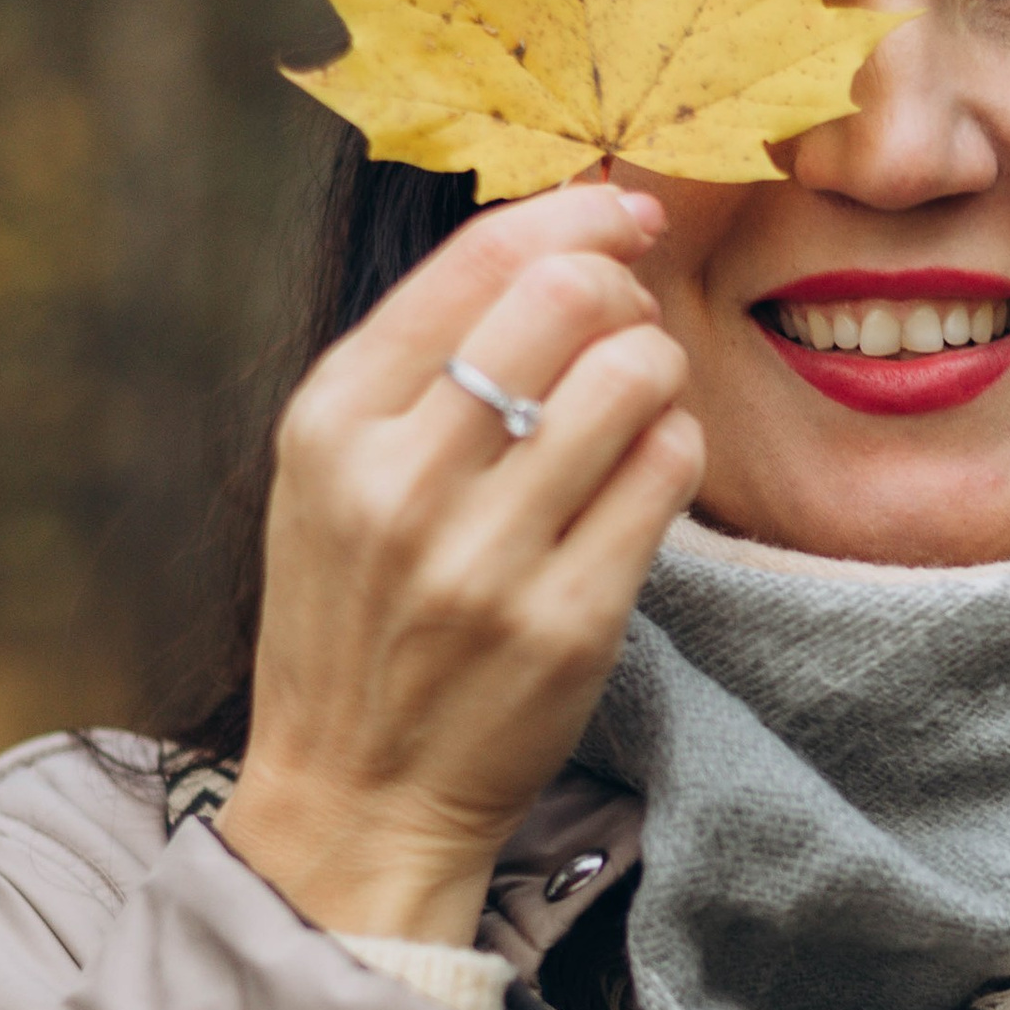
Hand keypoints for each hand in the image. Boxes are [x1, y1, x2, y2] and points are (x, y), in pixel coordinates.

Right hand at [218, 182, 700, 945]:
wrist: (354, 797)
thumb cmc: (354, 615)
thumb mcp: (332, 472)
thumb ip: (421, 358)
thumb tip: (562, 234)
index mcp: (331, 421)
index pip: (479, 258)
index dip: (576, 214)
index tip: (624, 212)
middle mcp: (400, 480)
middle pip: (568, 298)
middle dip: (622, 291)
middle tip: (627, 326)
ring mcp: (486, 556)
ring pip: (634, 377)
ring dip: (660, 371)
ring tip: (637, 407)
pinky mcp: (569, 620)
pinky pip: (668, 473)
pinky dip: (678, 450)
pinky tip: (648, 472)